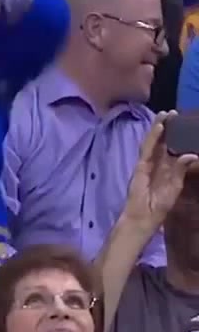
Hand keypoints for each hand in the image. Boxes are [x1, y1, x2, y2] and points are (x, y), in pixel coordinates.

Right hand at [123, 112, 198, 231]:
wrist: (143, 218)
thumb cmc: (158, 207)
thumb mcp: (174, 188)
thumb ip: (181, 171)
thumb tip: (190, 154)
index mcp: (164, 168)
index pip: (169, 148)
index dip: (174, 136)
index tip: (181, 124)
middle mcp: (155, 163)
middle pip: (160, 142)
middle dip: (166, 128)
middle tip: (173, 113)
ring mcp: (146, 163)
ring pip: (153, 142)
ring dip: (158, 128)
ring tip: (165, 115)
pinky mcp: (141, 165)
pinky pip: (148, 149)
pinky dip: (153, 138)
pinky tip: (159, 128)